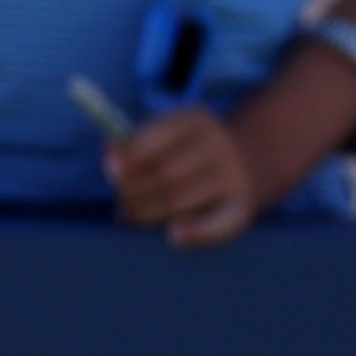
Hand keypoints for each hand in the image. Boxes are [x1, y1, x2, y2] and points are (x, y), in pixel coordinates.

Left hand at [106, 100, 282, 247]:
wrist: (244, 165)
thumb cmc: (183, 154)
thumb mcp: (161, 137)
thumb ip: (130, 147)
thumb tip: (110, 159)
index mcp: (194, 120)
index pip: (152, 139)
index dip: (127, 158)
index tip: (110, 172)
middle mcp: (218, 145)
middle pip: (164, 172)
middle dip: (132, 192)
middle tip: (123, 202)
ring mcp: (233, 177)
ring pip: (178, 201)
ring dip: (146, 213)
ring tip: (134, 215)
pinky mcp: (241, 208)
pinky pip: (217, 224)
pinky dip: (193, 233)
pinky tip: (172, 235)